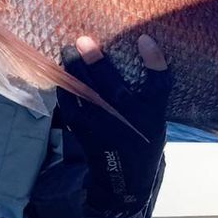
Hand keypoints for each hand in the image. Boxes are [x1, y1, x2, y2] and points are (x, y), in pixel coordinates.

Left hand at [54, 34, 169, 213]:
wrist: (124, 177)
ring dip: (72, 71)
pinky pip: (68, 103)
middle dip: (93, 61)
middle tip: (81, 40)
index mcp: (146, 113)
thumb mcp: (157, 115)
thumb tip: (145, 42)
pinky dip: (63, 87)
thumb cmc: (143, 139)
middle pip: (107, 85)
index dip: (153, 62)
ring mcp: (98, 124)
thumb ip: (156, 83)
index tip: (144, 39)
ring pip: (82, 92)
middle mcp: (123, 118)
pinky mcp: (80, 128)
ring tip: (66, 51)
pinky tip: (61, 74)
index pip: (156, 85)